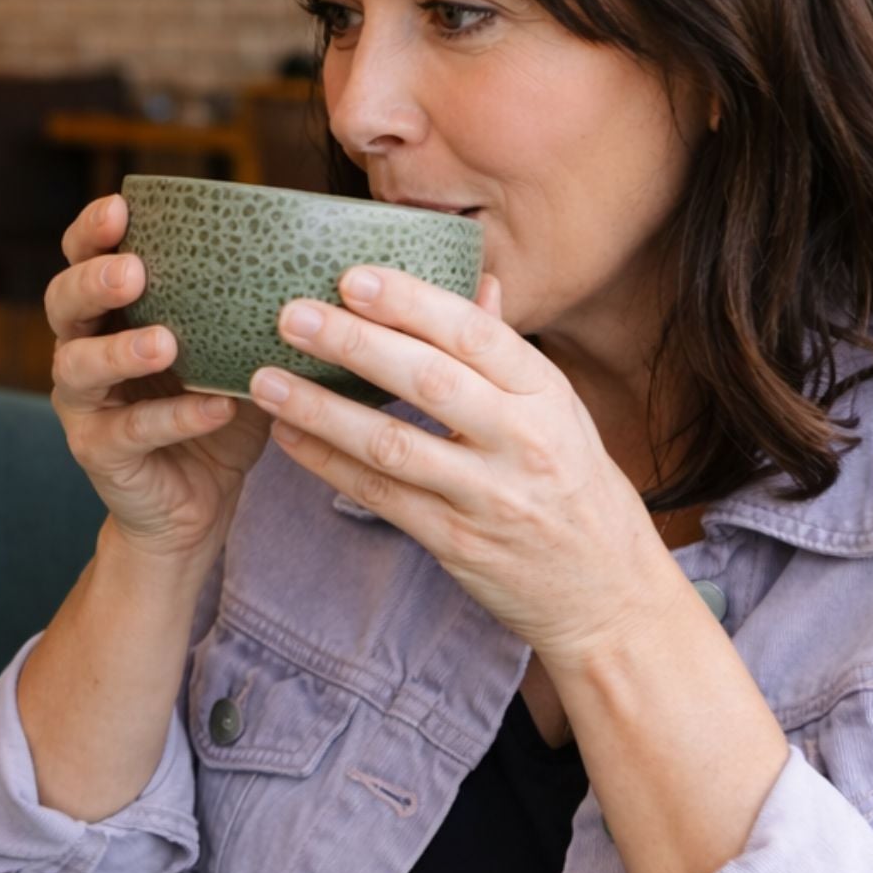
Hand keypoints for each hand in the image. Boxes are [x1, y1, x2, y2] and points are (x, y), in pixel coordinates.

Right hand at [46, 194, 271, 562]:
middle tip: (133, 270)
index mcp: (110, 315)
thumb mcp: (232, 354)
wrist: (193, 509)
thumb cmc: (214, 417)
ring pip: (79, 368)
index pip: (83, 259)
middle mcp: (82, 351)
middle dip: (93, 281)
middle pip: (62, 303)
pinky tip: (215, 407)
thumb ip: (245, 310)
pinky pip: (131, 432)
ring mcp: (85, 406)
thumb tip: (317, 254)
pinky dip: (175, 418)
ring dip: (120, 351)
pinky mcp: (99, 453)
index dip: (92, 232)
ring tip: (165, 342)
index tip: (121, 206)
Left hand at [245, 266, 684, 664]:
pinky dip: (328, 465)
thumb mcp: (562, 413)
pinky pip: (381, 497)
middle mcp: (522, 441)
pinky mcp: (456, 543)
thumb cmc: (577, 490)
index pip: (475, 333)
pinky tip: (287, 437)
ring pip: (393, 444)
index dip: (412, 301)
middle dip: (355, 343)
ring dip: (321, 409)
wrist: (607, 596)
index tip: (352, 277)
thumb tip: (479, 281)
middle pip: (429, 381)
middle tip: (291, 316)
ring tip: (264, 380)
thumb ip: (509, 353)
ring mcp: (488, 496)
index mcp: (547, 395)